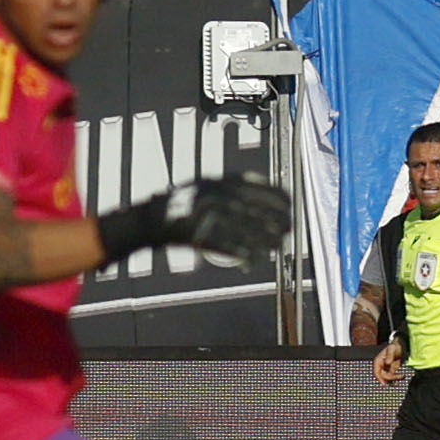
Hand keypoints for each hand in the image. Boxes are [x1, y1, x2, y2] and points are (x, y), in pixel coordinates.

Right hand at [93, 175, 293, 265]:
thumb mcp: (208, 187)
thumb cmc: (183, 205)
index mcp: (217, 181)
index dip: (276, 197)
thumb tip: (262, 191)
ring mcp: (203, 213)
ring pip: (242, 228)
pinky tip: (254, 259)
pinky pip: (224, 244)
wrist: (148, 221)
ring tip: (277, 246)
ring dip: (263, 239)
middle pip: (252, 208)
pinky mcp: (195, 233)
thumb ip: (233, 187)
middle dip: (274, 220)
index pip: (255, 185)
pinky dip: (241, 252)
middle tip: (289, 229)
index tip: (291, 206)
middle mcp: (212, 194)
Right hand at [372, 337, 405, 385]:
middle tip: (401, 376)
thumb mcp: (392, 349)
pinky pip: (393, 376)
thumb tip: (387, 363)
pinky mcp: (392, 370)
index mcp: (378, 361)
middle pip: (384, 376)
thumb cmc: (395, 346)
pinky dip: (397, 377)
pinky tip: (403, 376)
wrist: (401, 345)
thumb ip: (390, 355)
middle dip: (391, 378)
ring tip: (403, 376)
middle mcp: (381, 366)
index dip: (380, 378)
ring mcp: (386, 369)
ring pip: (389, 378)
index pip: (377, 372)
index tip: (385, 384)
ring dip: (395, 378)